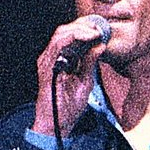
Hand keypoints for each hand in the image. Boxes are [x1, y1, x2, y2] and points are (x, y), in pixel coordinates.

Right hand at [32, 16, 108, 137]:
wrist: (57, 124)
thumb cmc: (69, 106)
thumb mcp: (86, 80)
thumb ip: (91, 62)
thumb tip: (101, 45)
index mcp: (59, 60)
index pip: (70, 35)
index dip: (86, 27)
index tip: (103, 28)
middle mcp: (51, 58)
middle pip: (65, 30)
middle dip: (84, 25)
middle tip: (101, 27)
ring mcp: (47, 62)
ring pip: (61, 34)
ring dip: (81, 29)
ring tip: (96, 32)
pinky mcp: (46, 68)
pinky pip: (58, 45)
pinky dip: (74, 38)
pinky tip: (88, 38)